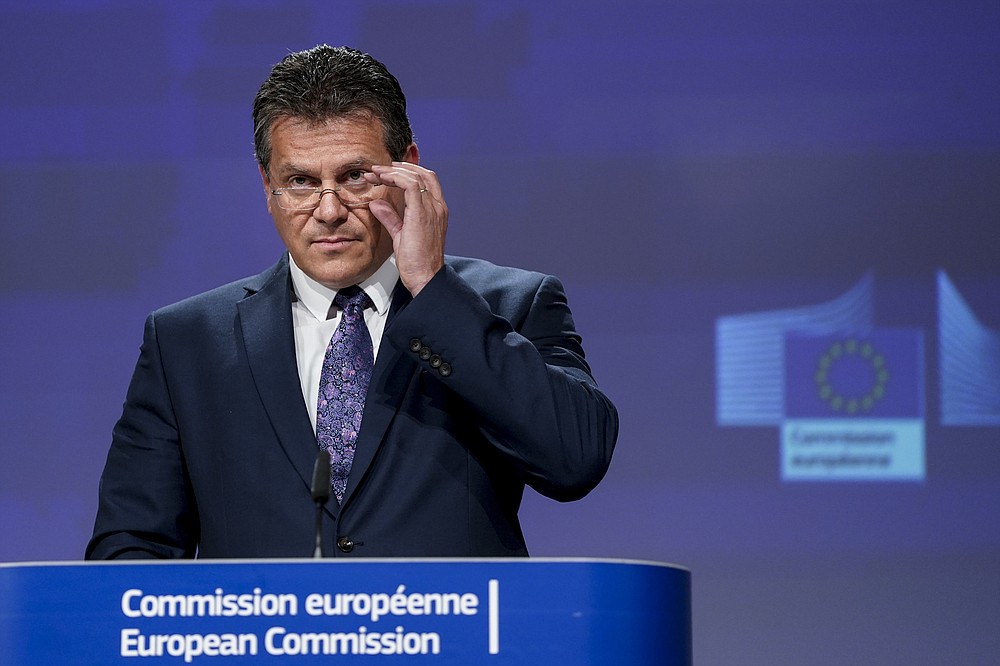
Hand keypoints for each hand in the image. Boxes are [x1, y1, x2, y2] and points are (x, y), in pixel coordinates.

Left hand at [367, 162, 447, 296]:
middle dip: (399, 168)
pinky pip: (410, 185)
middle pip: (423, 173)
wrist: (424, 277)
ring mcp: (432, 209)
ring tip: (375, 172)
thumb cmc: (416, 262)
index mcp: (436, 210)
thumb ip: (391, 218)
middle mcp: (437, 206)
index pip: (425, 181)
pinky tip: (381, 179)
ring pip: (416, 176)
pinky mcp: (421, 213)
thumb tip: (377, 204)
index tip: (384, 176)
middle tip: (378, 170)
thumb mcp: (401, 235)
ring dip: (393, 171)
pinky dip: (394, 177)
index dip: (405, 174)